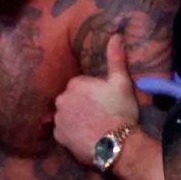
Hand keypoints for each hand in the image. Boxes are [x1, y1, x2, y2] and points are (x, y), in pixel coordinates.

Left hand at [54, 34, 138, 164]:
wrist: (116, 144)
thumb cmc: (120, 112)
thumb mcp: (121, 82)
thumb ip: (115, 58)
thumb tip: (116, 35)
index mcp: (75, 83)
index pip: (81, 85)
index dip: (94, 93)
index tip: (105, 101)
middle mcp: (61, 99)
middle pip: (71, 99)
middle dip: (82, 104)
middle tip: (100, 114)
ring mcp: (58, 119)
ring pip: (66, 114)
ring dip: (75, 118)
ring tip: (93, 126)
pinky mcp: (58, 136)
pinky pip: (63, 131)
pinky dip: (71, 133)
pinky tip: (86, 136)